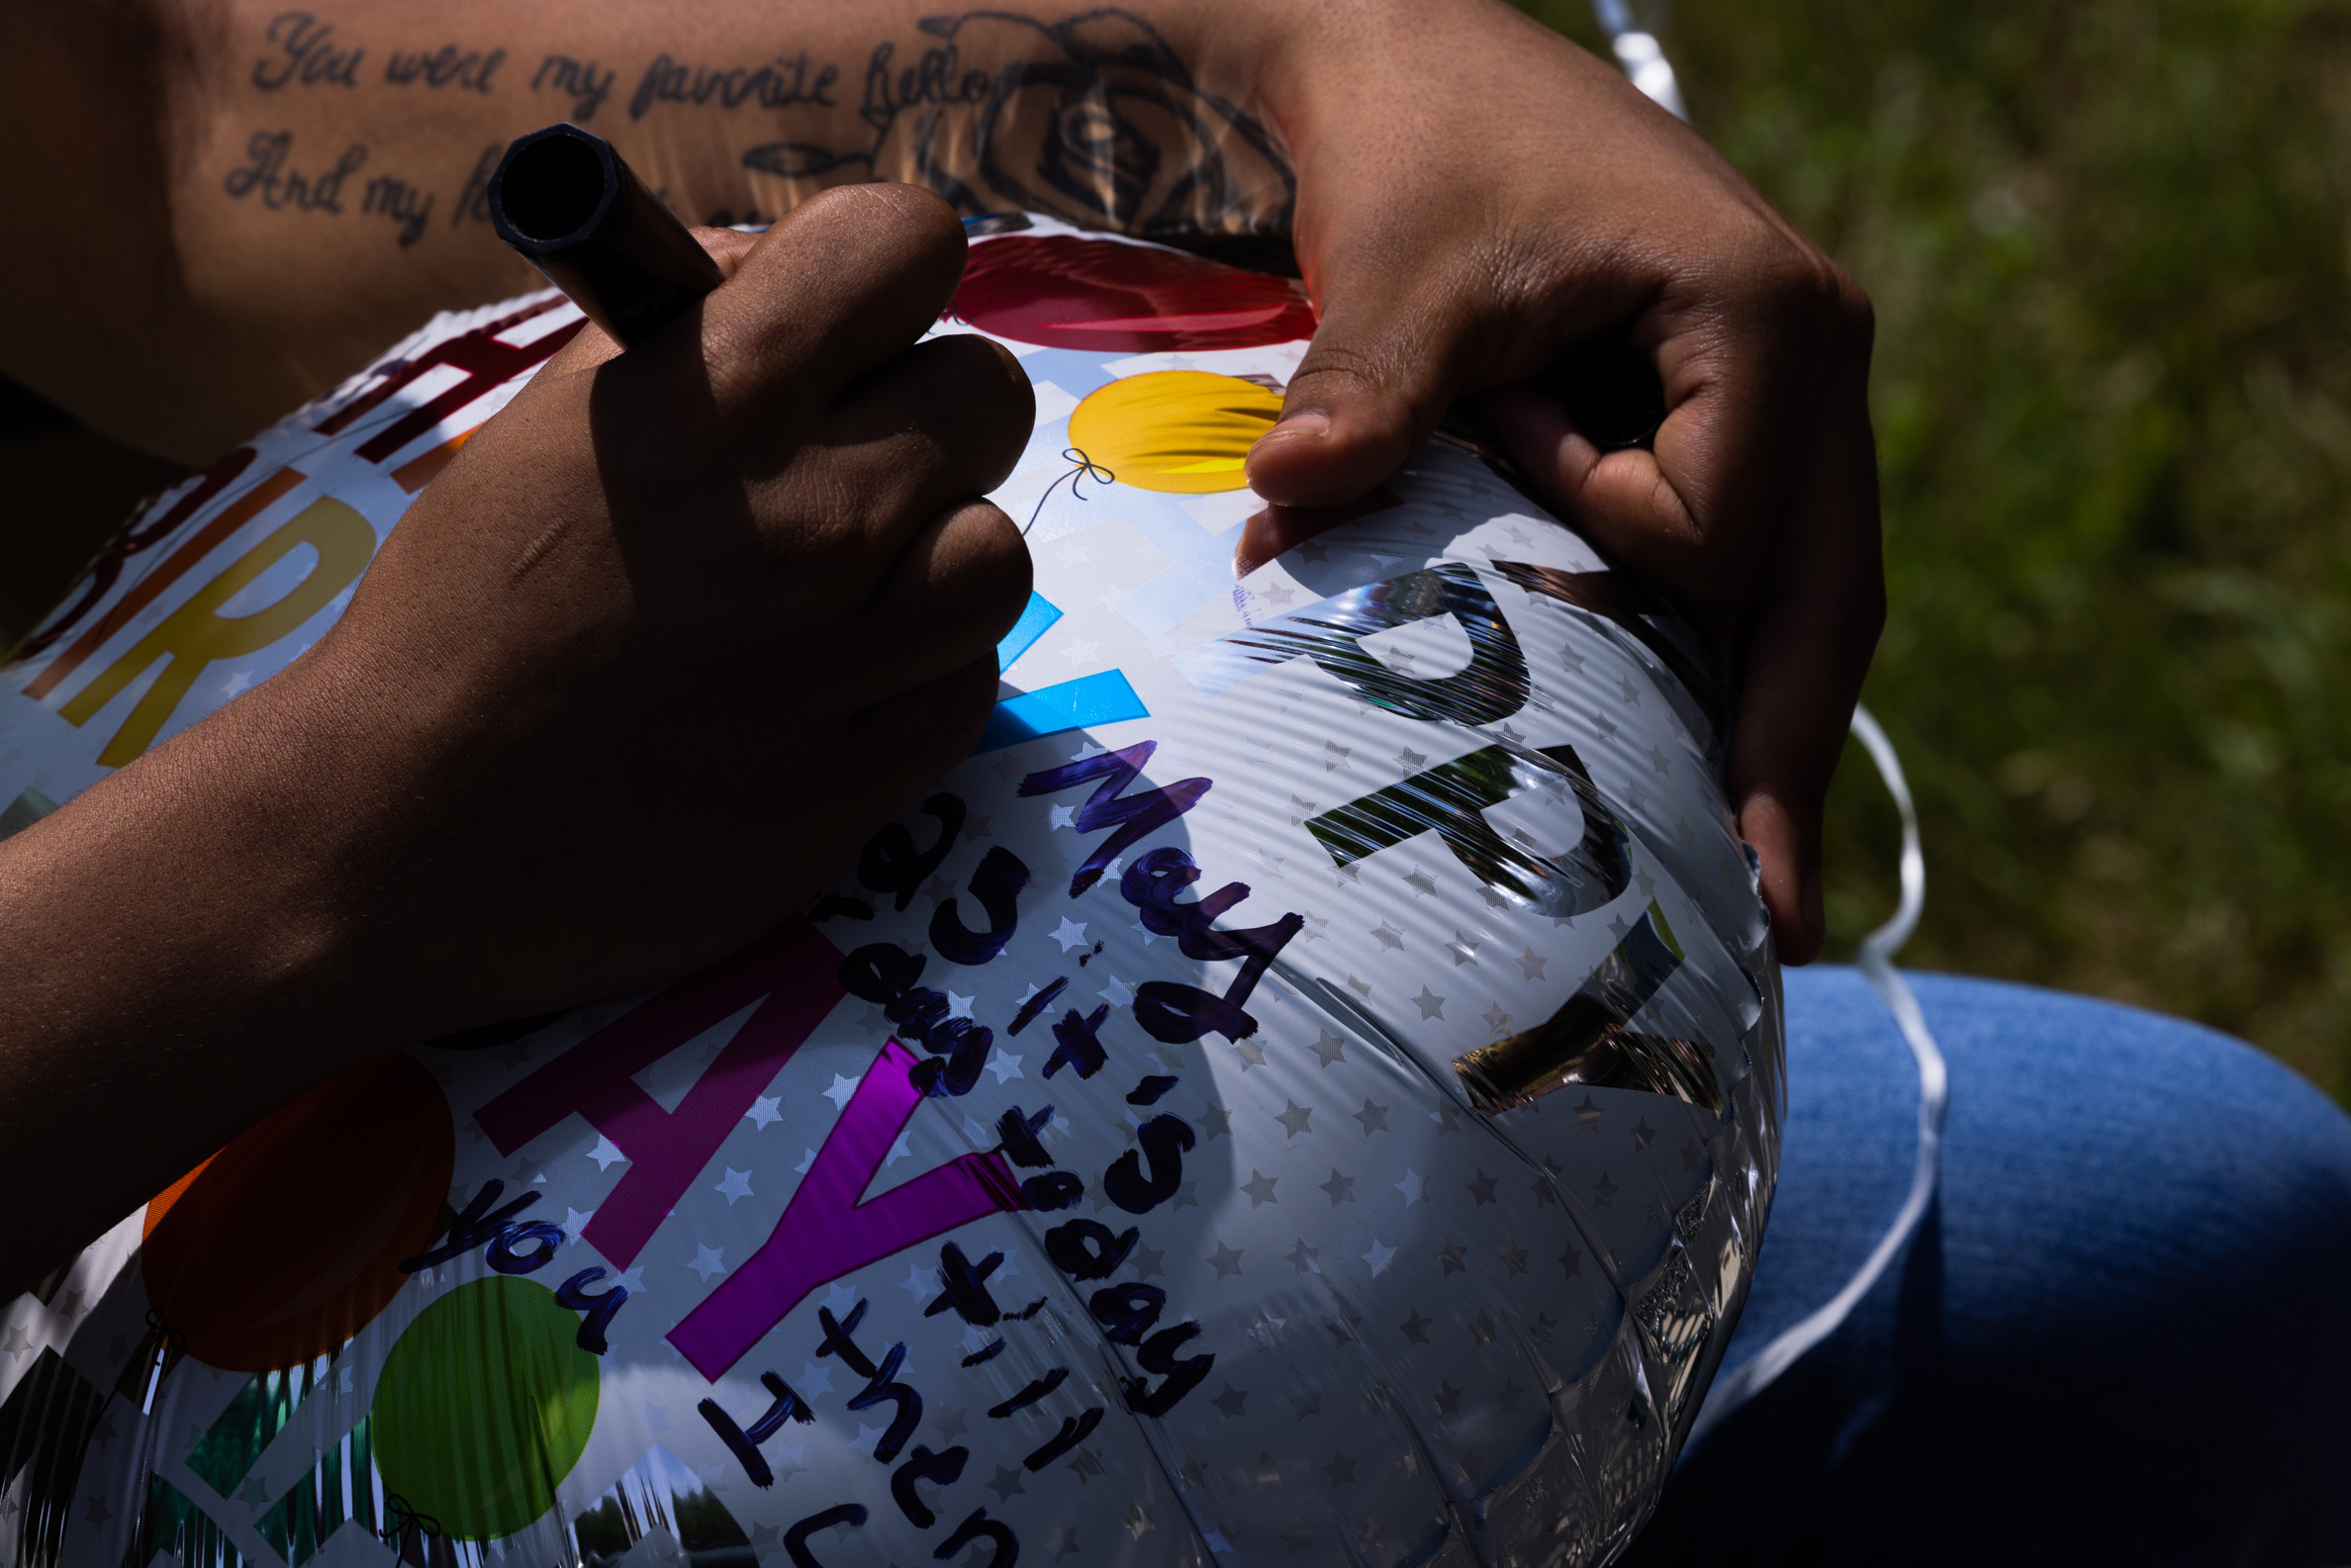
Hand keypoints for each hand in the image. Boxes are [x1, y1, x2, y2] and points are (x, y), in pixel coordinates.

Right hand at [0, 186, 1033, 1286]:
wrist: (404, 838)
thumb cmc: (455, 614)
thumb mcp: (545, 425)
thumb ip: (684, 338)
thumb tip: (784, 278)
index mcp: (711, 400)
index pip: (900, 246)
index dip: (881, 272)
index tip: (849, 323)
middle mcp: (808, 517)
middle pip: (986, 395)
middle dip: (922, 414)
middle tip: (844, 467)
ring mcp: (848, 659)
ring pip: (997, 551)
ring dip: (934, 557)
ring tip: (843, 593)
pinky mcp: (868, 779)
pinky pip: (969, 683)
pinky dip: (918, 675)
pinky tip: (832, 689)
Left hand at [1239, 0, 1882, 963]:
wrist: (1423, 62)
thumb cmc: (1428, 142)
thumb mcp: (1402, 269)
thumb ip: (1369, 397)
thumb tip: (1292, 522)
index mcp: (1771, 322)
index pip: (1718, 536)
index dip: (1597, 532)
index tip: (1500, 431)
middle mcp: (1813, 371)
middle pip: (1826, 603)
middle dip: (1787, 759)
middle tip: (1771, 924)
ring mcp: (1783, 403)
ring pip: (1803, 603)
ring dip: (1764, 733)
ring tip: (1753, 896)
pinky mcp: (1725, 424)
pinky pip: (1746, 571)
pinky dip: (1716, 666)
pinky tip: (1696, 768)